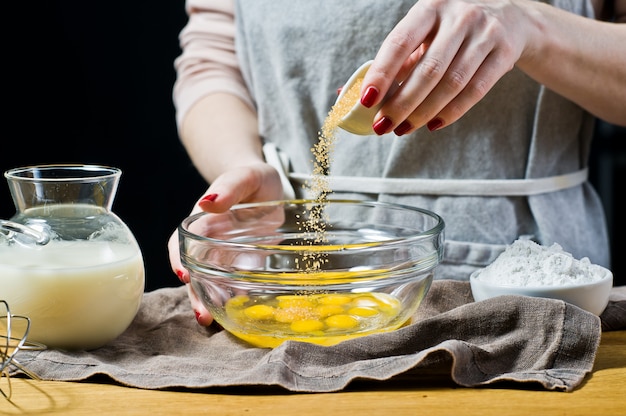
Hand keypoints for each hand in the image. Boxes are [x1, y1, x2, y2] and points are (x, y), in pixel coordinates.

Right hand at [167, 162, 283, 325]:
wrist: (268, 185)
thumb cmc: (252, 178)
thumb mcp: (244, 177)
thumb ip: (227, 188)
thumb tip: (206, 204)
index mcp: (202, 222)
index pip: (180, 244)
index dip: (178, 260)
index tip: (184, 275)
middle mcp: (209, 242)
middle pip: (194, 271)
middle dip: (195, 294)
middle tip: (203, 315)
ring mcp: (227, 255)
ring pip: (212, 282)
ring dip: (212, 301)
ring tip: (215, 321)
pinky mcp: (245, 263)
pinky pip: (236, 284)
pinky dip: (235, 298)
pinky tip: (239, 312)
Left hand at [362, 0, 533, 134]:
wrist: (510, 18)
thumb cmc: (453, 31)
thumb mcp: (426, 34)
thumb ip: (399, 61)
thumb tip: (364, 95)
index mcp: (430, 8)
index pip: (399, 43)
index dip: (381, 74)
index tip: (367, 100)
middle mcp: (459, 17)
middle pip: (427, 69)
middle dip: (401, 103)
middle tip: (382, 126)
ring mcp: (485, 33)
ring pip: (451, 83)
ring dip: (423, 113)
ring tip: (403, 129)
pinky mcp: (504, 52)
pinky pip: (475, 91)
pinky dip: (451, 112)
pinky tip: (432, 124)